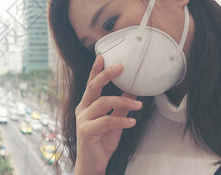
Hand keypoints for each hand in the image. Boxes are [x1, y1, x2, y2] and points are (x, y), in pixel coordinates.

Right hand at [74, 56, 141, 174]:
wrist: (92, 164)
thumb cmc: (100, 143)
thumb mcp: (114, 122)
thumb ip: (120, 107)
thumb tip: (133, 91)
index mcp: (86, 105)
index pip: (91, 84)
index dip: (96, 70)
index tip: (102, 57)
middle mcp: (82, 109)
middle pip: (93, 87)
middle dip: (107, 74)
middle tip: (121, 66)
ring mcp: (82, 120)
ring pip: (102, 103)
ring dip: (123, 101)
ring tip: (138, 105)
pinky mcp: (86, 131)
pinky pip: (106, 121)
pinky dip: (121, 120)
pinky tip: (131, 122)